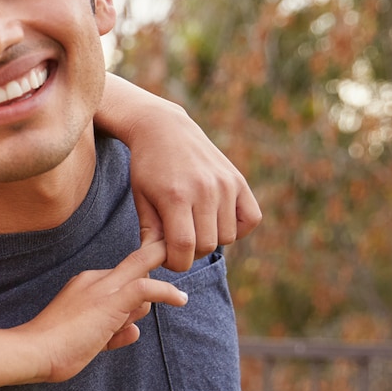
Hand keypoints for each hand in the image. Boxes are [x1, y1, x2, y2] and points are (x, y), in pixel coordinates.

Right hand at [23, 238, 188, 383]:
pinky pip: (147, 288)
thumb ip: (114, 332)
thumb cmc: (54, 349)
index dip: (133, 298)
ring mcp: (103, 288)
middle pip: (137, 272)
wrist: (34, 351)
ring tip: (106, 334)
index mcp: (84, 284)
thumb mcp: (89, 338)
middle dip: (149, 286)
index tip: (139, 306)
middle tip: (137, 310)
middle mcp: (94, 279)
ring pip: (143, 278)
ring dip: (143, 307)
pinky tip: (181, 299)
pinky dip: (167, 292)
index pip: (122, 281)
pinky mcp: (110, 301)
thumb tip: (135, 331)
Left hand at [95, 74, 261, 270]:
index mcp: (175, 196)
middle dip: (190, 252)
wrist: (164, 129)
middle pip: (207, 245)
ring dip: (211, 239)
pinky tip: (217, 220)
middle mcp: (205, 190)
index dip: (175, 261)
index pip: (184, 247)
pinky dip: (237, 228)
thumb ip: (150, 233)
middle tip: (177, 241)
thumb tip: (156, 261)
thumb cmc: (147, 167)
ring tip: (194, 226)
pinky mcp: (239, 180)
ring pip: (228, 236)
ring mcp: (225, 184)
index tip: (167, 257)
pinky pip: (251, 220)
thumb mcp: (141, 199)